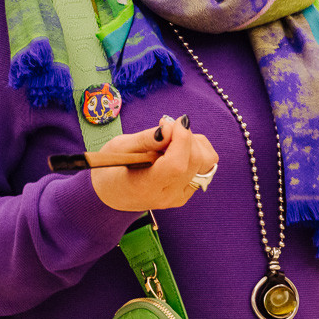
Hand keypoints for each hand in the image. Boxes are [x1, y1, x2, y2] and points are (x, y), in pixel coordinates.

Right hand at [90, 115, 218, 211]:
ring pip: (206, 162)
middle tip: (166, 127)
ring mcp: (179, 196)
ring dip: (194, 143)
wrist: (112, 194)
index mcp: (145, 186)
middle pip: (194, 160)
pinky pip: (206, 166)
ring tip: (172, 139)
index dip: (182, 139)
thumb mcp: (119, 147)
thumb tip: (170, 127)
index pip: (176, 165)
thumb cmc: (112, 168)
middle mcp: (167, 196)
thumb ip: (146, 139)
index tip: (175, 122)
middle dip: (186, 136)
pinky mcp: (187, 192)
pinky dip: (197, 150)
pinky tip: (178, 148)